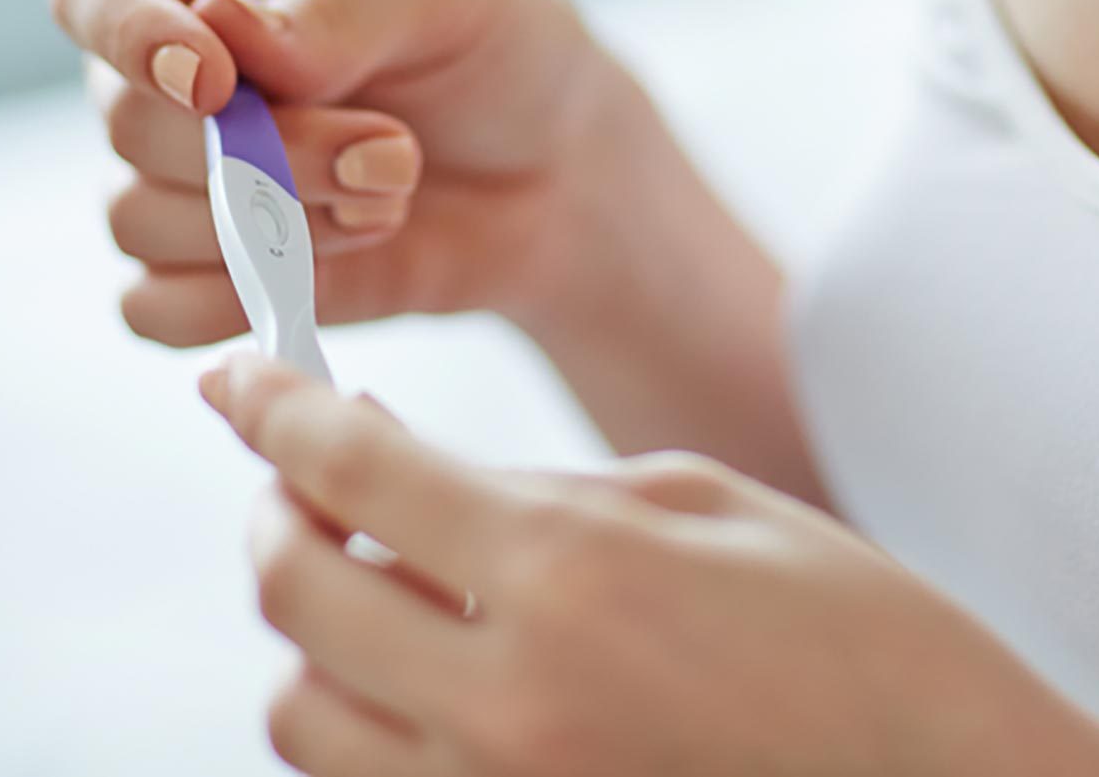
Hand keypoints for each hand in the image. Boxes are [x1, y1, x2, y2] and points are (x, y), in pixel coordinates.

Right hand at [48, 0, 640, 343]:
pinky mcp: (206, 271)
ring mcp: (177, 175)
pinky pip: (151, 308)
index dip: (126, 34)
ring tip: (391, 194)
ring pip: (136, 222)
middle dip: (266, 154)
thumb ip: (339, 9)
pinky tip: (340, 261)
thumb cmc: (498, 48)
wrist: (560, 174)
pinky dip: (240, 299)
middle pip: (128, 124)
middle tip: (393, 150)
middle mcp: (164, 67)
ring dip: (274, 227)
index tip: (213, 79)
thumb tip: (222, 30)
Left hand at [201, 353, 1098, 776]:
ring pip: (302, 716)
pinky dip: (362, 723)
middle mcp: (508, 700)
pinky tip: (421, 673)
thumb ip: (540, 492)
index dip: (273, 407)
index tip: (239, 374)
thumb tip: (412, 481)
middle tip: (309, 476)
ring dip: (311, 635)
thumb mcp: (705, 505)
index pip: (351, 471)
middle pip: (293, 598)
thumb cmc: (859, 635)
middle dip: (276, 515)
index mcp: (567, 574)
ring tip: (373, 583)